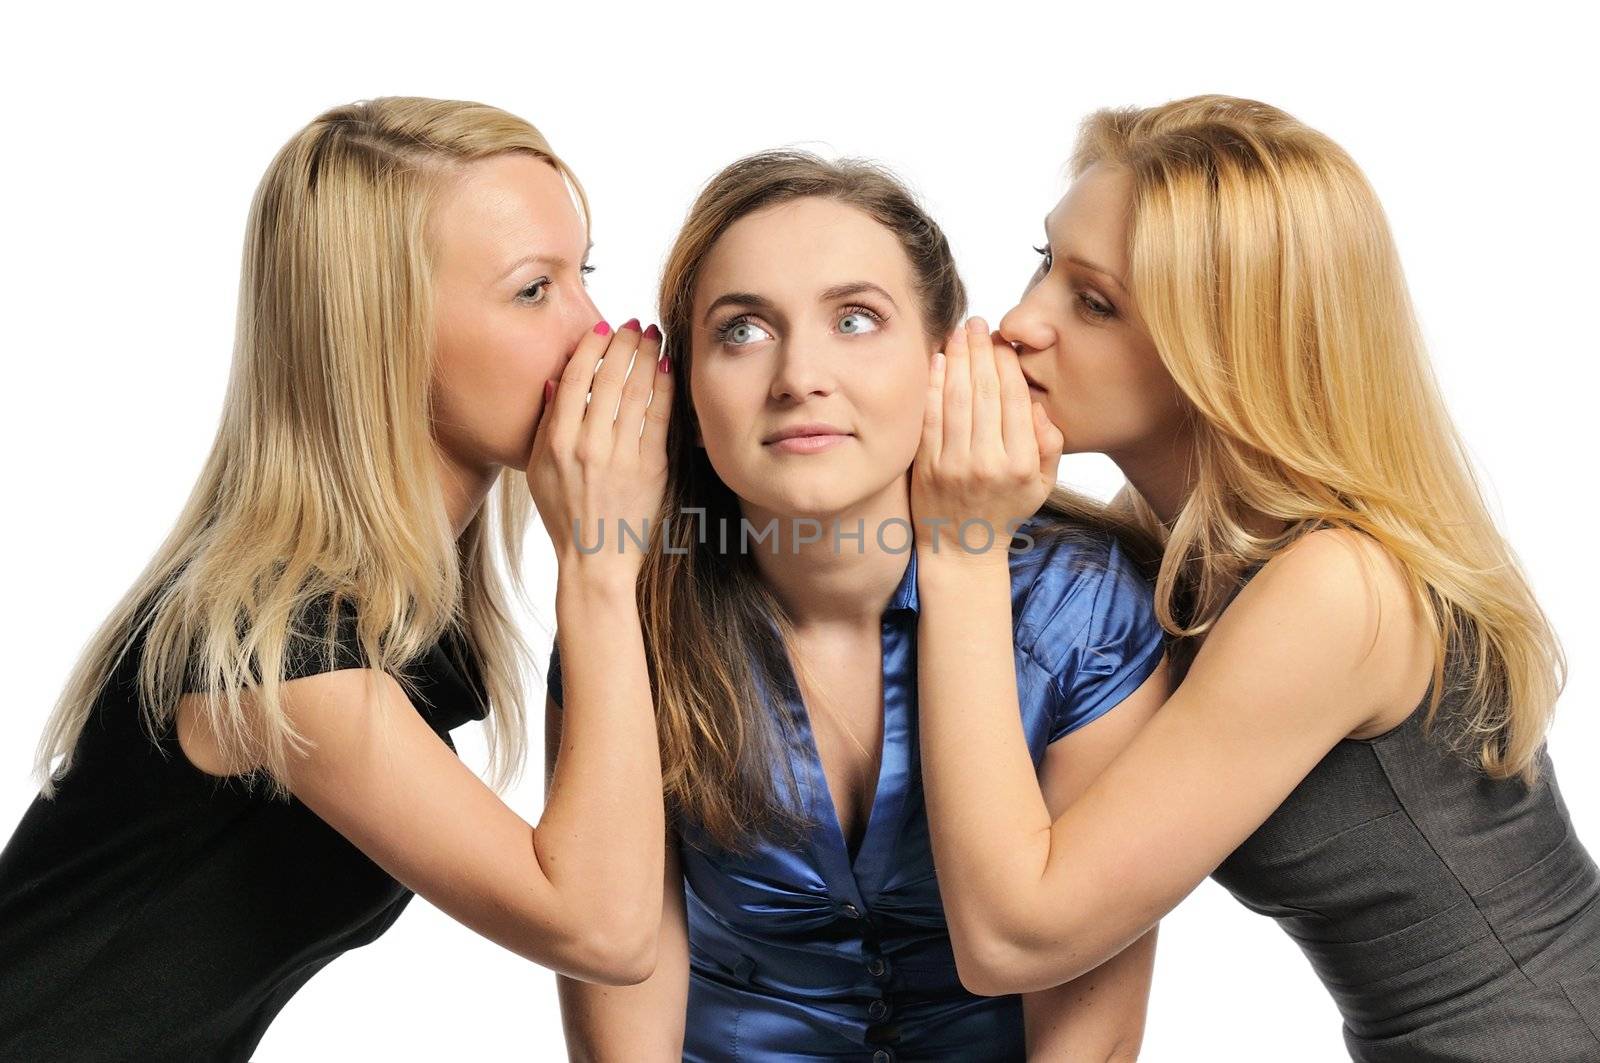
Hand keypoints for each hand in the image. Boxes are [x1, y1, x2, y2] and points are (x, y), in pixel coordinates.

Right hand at [526, 319, 673, 579]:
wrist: (595, 560)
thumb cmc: (564, 515)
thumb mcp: (537, 470)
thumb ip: (546, 423)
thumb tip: (558, 379)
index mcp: (556, 442)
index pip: (576, 379)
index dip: (591, 347)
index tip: (603, 328)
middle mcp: (588, 445)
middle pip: (610, 378)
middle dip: (626, 343)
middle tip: (636, 324)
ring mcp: (622, 457)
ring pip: (638, 392)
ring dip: (648, 357)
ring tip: (655, 336)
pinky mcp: (651, 469)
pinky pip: (661, 418)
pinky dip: (665, 388)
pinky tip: (668, 368)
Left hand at [910, 315, 1061, 562]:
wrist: (962, 550)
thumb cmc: (1005, 511)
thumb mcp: (1043, 485)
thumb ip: (1050, 445)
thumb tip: (1039, 407)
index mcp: (1021, 463)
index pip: (1015, 400)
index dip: (1008, 365)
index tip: (1003, 341)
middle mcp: (988, 462)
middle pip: (984, 392)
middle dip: (980, 351)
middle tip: (977, 322)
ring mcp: (954, 465)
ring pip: (956, 399)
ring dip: (956, 359)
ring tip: (958, 332)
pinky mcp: (927, 466)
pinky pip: (930, 418)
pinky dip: (932, 386)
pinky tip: (936, 361)